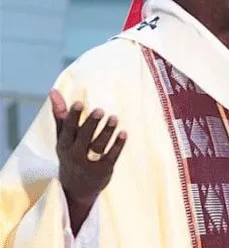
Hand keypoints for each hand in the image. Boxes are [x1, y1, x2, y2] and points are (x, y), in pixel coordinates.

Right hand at [50, 89, 126, 232]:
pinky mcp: (103, 170)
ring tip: (114, 117)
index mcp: (64, 144)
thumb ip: (61, 114)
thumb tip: (53, 90)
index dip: (73, 117)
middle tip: (100, 110)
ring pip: (98, 146)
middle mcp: (74, 154)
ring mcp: (89, 163)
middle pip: (83, 138)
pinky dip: (117, 145)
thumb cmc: (70, 153)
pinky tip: (124, 133)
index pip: (68, 129)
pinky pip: (111, 156)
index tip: (79, 103)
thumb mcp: (63, 137)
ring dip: (107, 132)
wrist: (75, 189)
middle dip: (91, 124)